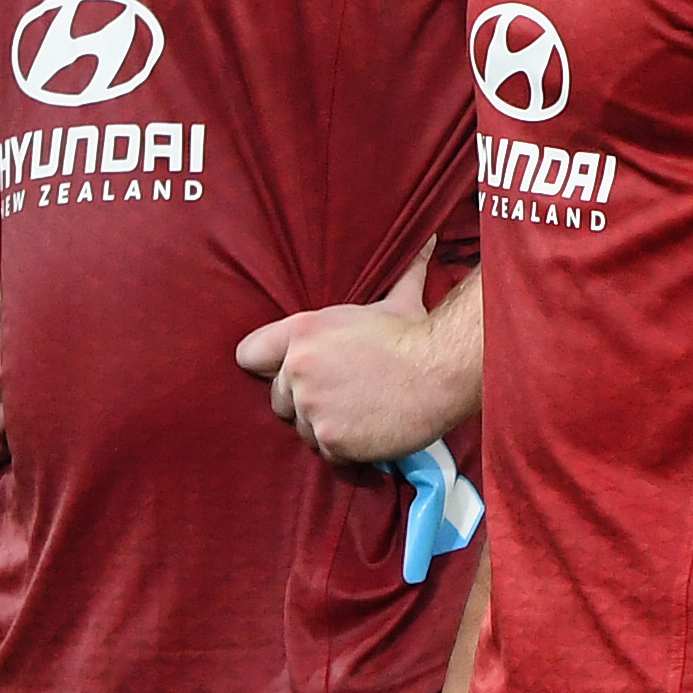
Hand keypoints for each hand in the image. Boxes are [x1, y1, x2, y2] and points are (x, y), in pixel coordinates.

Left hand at [235, 258, 453, 465]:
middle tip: (345, 396)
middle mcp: (298, 368)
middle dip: (306, 402)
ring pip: (303, 430)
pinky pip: (327, 452)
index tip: (291, 373)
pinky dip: (348, 449)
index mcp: (303, 331)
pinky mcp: (332, 439)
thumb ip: (398, 274)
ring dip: (328, 427)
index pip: (248, 355)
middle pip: (278, 400)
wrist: (443, 371)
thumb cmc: (420, 336)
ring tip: (362, 414)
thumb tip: (427, 239)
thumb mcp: (399, 300)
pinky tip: (372, 431)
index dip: (268, 367)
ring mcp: (313, 407)